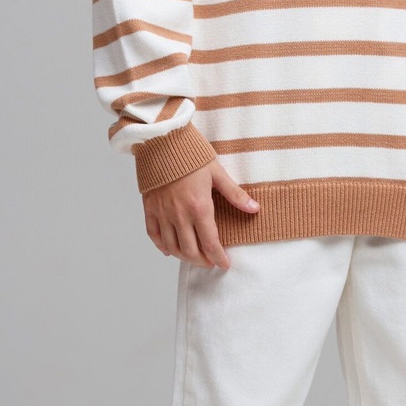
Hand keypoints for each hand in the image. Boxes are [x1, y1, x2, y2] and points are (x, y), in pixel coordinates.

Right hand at [141, 157, 259, 270]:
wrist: (162, 141)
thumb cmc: (191, 154)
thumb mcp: (217, 173)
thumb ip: (235, 194)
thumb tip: (255, 208)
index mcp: (199, 207)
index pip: (210, 243)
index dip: (218, 257)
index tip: (224, 264)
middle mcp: (179, 214)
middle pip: (191, 250)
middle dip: (202, 260)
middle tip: (210, 262)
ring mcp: (162, 213)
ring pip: (172, 246)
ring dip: (184, 256)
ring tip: (193, 257)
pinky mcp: (149, 208)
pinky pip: (154, 235)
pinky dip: (162, 246)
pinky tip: (169, 249)